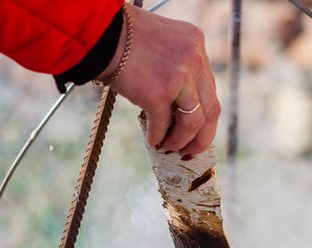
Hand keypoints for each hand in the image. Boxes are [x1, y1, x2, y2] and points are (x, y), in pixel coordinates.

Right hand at [103, 6, 219, 156]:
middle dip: (202, 136)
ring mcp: (179, 77)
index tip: (197, 129)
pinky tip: (151, 141)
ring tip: (169, 147)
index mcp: (196, 44)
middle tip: (191, 150)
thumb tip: (180, 104)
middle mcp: (194, 59)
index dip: (204, 113)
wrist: (100, 33)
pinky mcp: (158, 94)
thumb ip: (179, 65)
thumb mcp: (164, 42)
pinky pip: (162, 125)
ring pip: (192, 122)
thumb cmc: (124, 37)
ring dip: (180, 140)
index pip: (209, 88)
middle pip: (210, 109)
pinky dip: (157, 136)